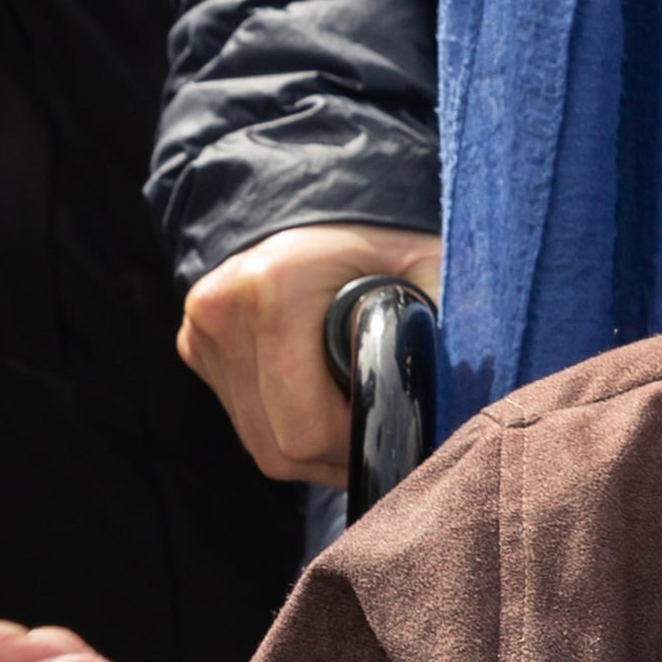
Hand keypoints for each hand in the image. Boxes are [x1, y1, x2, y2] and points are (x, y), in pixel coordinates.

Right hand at [178, 223, 440, 486]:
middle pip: (279, 447)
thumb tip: (467, 403)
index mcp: (275, 289)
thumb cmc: (390, 242)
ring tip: (355, 412)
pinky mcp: (194, 344)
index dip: (359, 443)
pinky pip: (244, 420)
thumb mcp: (432, 270)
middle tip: (381, 426)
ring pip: (260, 443)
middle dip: (338, 453)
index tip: (395, 423)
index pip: (307, 428)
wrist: (328, 207)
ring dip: (311, 447)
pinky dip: (285, 424)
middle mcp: (223, 310)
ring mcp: (200, 330)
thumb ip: (447, 328)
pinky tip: (319, 396)